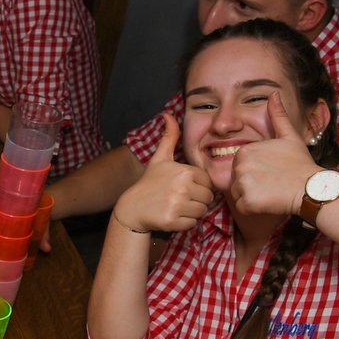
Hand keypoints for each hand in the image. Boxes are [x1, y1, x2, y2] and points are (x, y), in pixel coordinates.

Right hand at [112, 115, 212, 233]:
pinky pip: (193, 223)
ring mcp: (178, 205)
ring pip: (202, 211)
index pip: (207, 183)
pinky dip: (184, 223)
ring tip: (176, 207)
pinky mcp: (173, 220)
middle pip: (207, 198)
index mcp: (184, 171)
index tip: (183, 187)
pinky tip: (172, 216)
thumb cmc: (149, 183)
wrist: (131, 208)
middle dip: (196, 200)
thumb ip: (169, 137)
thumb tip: (168, 115)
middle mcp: (182, 187)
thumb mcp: (160, 159)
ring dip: (191, 212)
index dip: (197, 186)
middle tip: (179, 199)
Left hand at [228, 92, 318, 217]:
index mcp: (244, 151)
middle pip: (236, 178)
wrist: (311, 187)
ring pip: (237, 193)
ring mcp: (242, 185)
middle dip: (251, 182)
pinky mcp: (246, 202)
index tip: (271, 170)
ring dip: (251, 195)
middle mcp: (240, 166)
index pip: (240, 164)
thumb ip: (277, 116)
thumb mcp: (289, 136)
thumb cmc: (300, 163)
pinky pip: (242, 206)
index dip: (255, 169)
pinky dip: (253, 207)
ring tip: (271, 190)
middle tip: (272, 181)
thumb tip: (273, 93)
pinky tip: (268, 201)